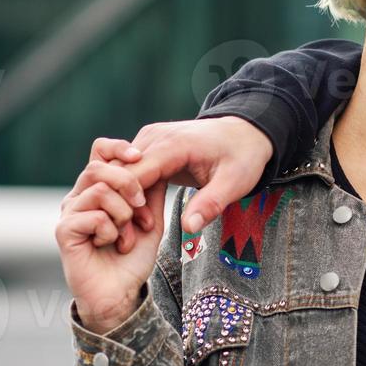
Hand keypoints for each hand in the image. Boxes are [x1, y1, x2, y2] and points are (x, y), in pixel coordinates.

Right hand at [57, 165, 166, 334]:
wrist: (122, 292)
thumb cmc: (133, 256)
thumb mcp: (151, 217)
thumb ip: (151, 190)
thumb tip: (157, 162)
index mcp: (99, 188)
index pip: (100, 151)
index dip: (118, 148)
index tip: (139, 156)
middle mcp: (79, 196)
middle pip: (98, 167)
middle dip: (128, 184)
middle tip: (141, 208)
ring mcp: (69, 213)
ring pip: (99, 191)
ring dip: (123, 214)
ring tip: (127, 235)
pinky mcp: (64, 231)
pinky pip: (94, 216)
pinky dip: (112, 231)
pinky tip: (113, 245)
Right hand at [88, 116, 273, 247]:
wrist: (246, 132)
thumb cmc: (242, 156)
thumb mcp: (234, 182)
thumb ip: (211, 204)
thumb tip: (189, 228)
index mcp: (172, 144)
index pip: (133, 174)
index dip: (130, 202)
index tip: (141, 227)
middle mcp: (154, 136)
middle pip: (119, 172)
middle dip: (122, 202)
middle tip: (135, 232)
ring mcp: (149, 138)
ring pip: (120, 170)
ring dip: (123, 197)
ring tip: (140, 224)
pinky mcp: (149, 144)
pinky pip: (130, 168)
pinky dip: (130, 189)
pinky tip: (141, 210)